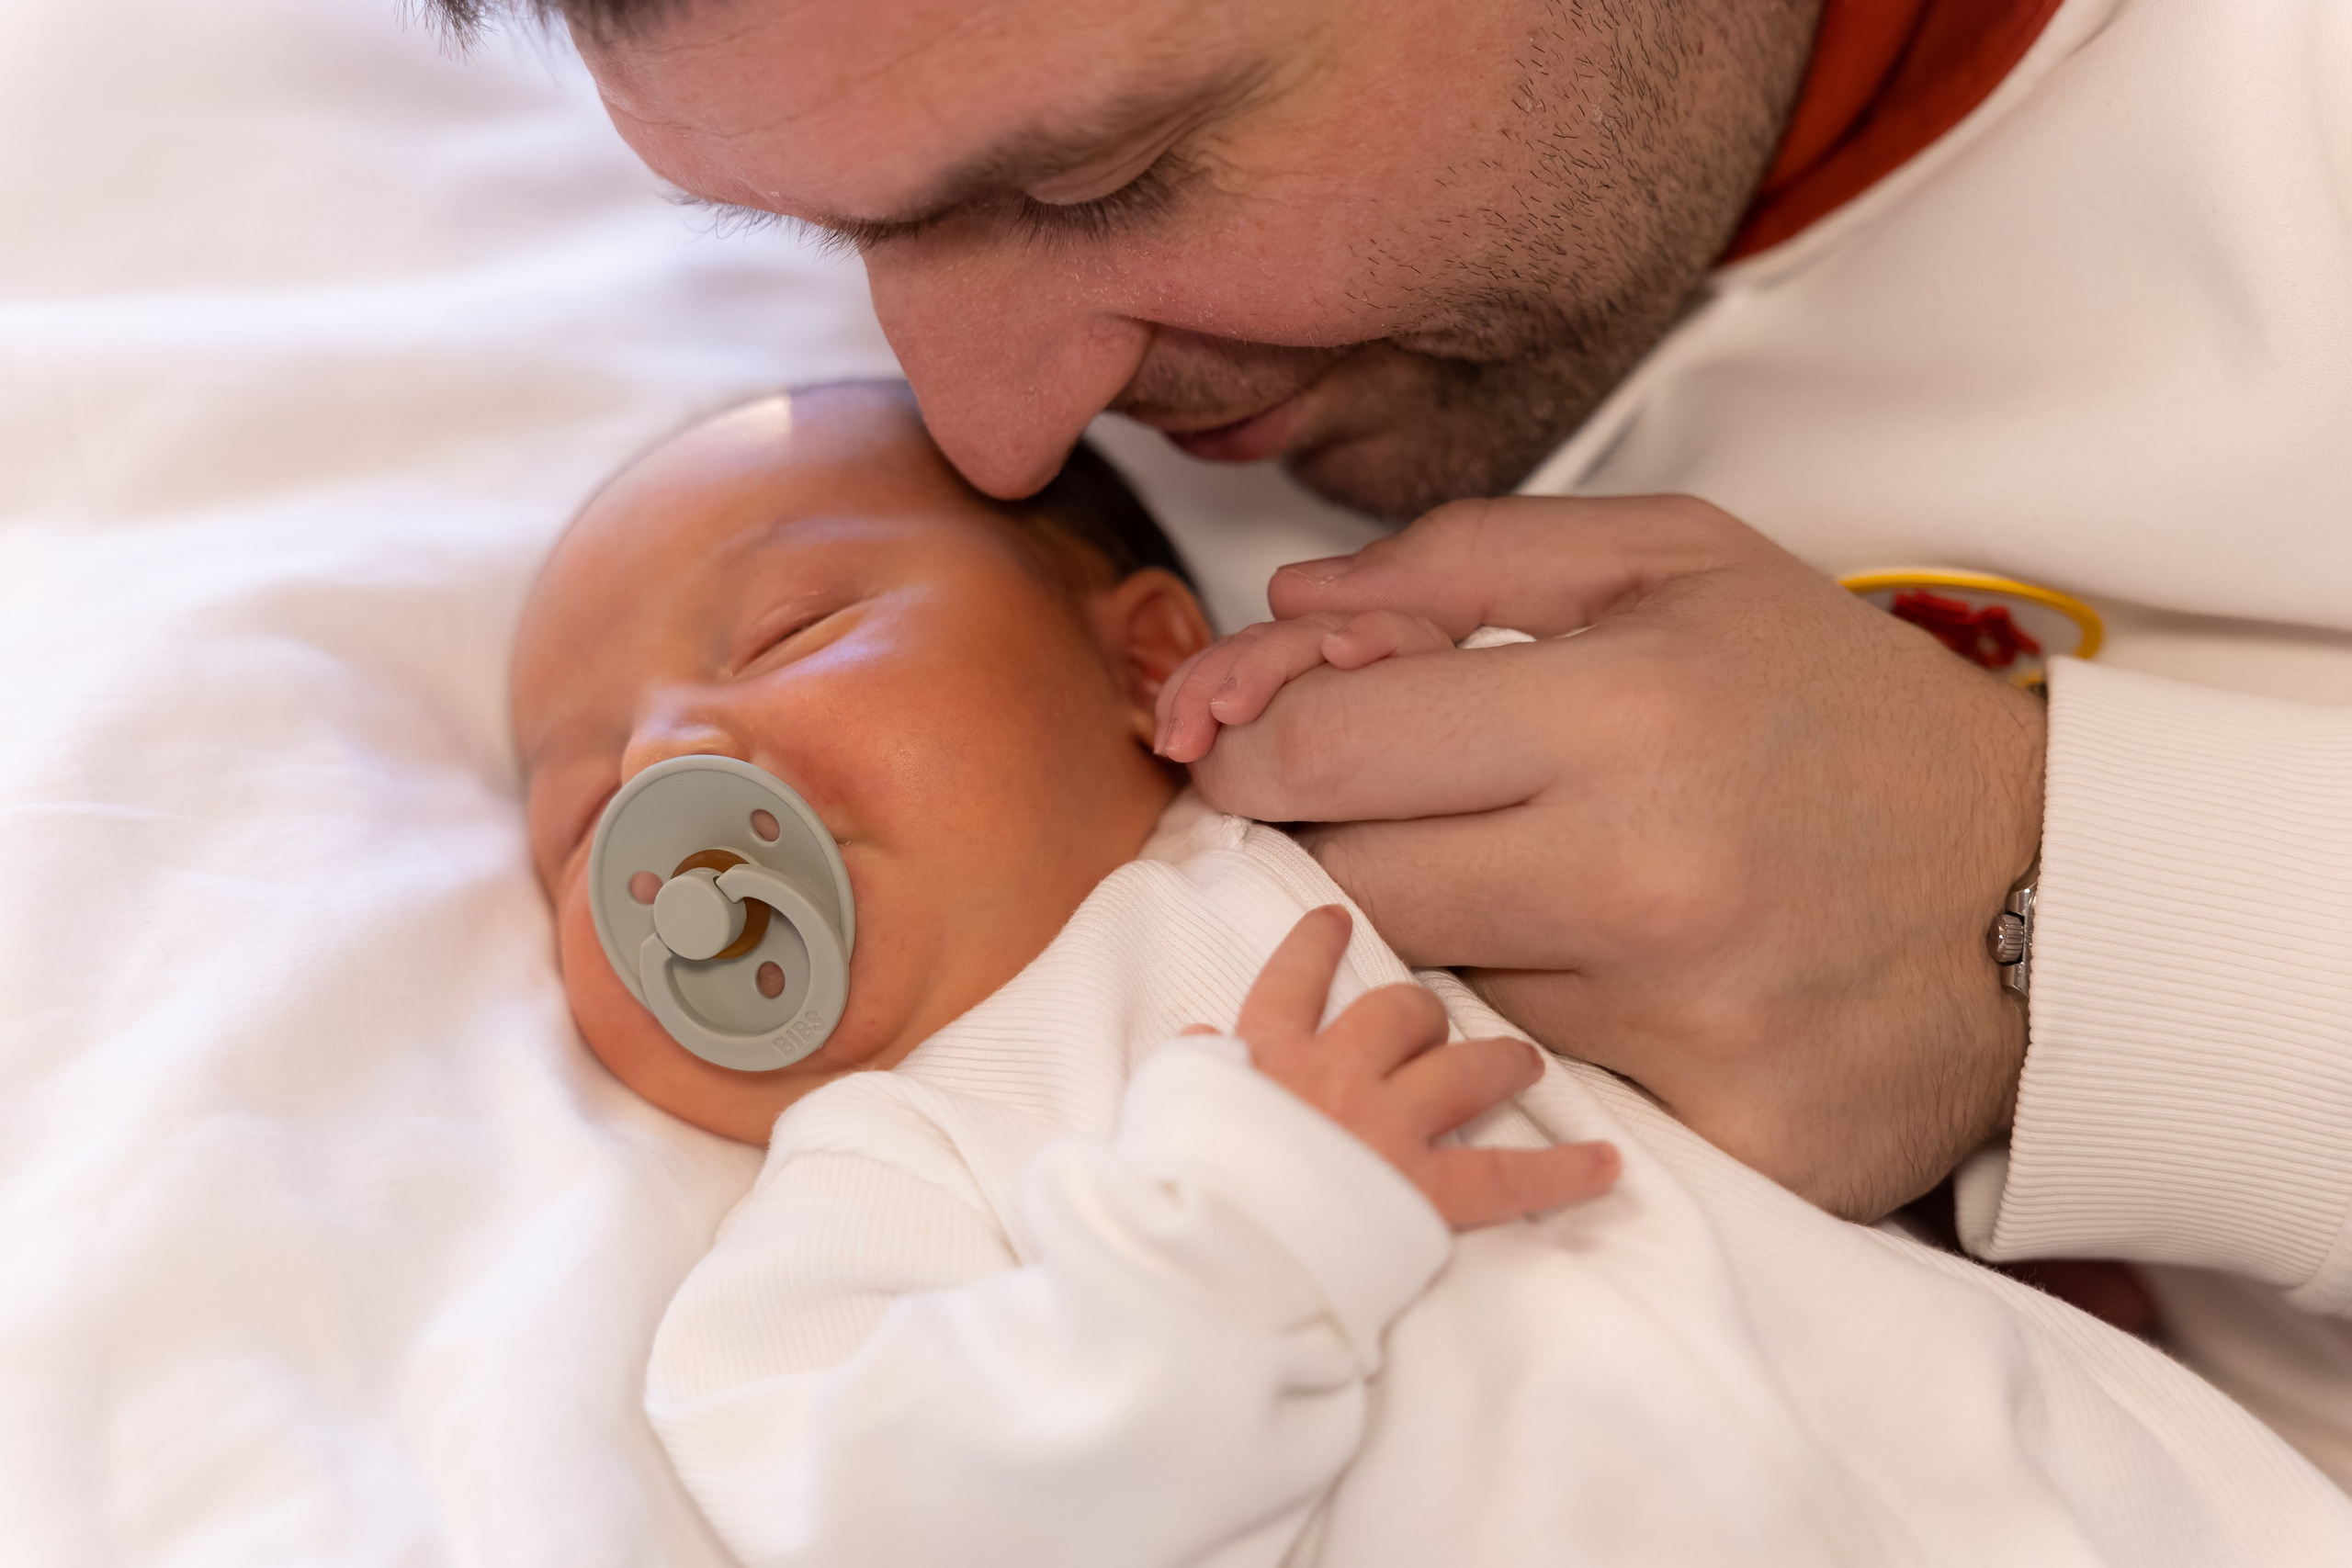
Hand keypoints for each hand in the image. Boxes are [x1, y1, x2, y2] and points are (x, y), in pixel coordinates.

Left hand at [1183, 495, 2044, 1222]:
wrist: (2052, 891)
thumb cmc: (1839, 707)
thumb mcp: (1679, 562)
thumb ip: (1464, 559)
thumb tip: (1284, 613)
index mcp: (1624, 710)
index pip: (1323, 752)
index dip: (1251, 747)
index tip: (1253, 747)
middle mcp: (1644, 879)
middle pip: (1346, 890)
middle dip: (1332, 845)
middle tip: (1395, 814)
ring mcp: (1682, 1028)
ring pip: (1435, 994)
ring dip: (1453, 940)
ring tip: (1557, 887)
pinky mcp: (1722, 1140)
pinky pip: (1537, 1090)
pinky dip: (1544, 1038)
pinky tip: (1619, 989)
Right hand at [1202, 905, 1620, 1227]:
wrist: (1209, 1256)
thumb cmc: (1175, 1188)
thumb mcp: (1164, 1115)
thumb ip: (1192, 1069)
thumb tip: (1200, 1036)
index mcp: (1263, 1056)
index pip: (1292, 980)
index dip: (1315, 945)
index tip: (1335, 917)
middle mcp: (1335, 1075)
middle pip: (1395, 1012)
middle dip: (1422, 1011)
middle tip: (1435, 1019)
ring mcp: (1386, 1130)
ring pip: (1462, 1070)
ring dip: (1497, 1061)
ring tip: (1522, 1060)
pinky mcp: (1424, 1194)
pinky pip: (1509, 1175)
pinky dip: (1564, 1172)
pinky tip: (1608, 1165)